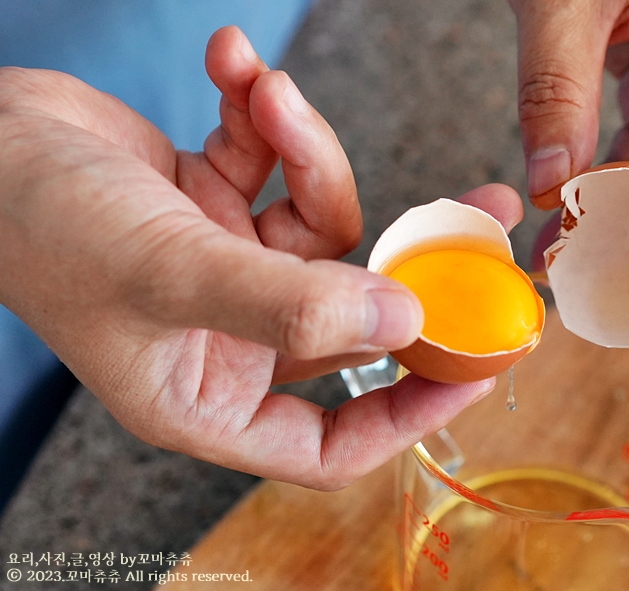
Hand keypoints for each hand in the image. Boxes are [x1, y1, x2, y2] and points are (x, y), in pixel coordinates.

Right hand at [0, 26, 521, 488]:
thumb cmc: (44, 227)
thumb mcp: (171, 274)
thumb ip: (290, 307)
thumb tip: (404, 320)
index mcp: (210, 397)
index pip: (332, 442)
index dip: (411, 412)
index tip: (474, 366)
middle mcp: (230, 340)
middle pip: (354, 317)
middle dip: (413, 256)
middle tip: (483, 212)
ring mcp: (229, 270)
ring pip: (321, 224)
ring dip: (306, 150)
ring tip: (264, 93)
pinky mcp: (220, 207)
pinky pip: (276, 167)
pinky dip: (264, 118)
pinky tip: (234, 68)